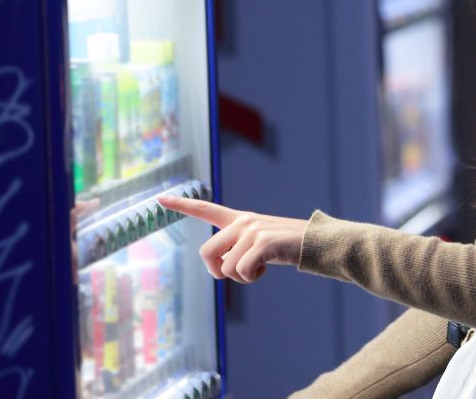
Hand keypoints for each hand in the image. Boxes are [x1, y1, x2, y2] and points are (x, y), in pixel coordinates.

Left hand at [157, 194, 306, 283]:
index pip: (206, 209)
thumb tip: (220, 268)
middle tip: (238, 273)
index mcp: (240, 219)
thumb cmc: (286, 247)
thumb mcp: (258, 244)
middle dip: (218, 270)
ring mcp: (252, 230)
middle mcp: (243, 222)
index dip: (181, 205)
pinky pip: (242, 271)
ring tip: (260, 268)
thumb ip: (237, 249)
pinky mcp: (263, 242)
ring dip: (241, 277)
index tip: (160, 199)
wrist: (315, 242)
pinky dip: (252, 278)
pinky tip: (265, 269)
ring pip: (226, 268)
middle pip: (206, 253)